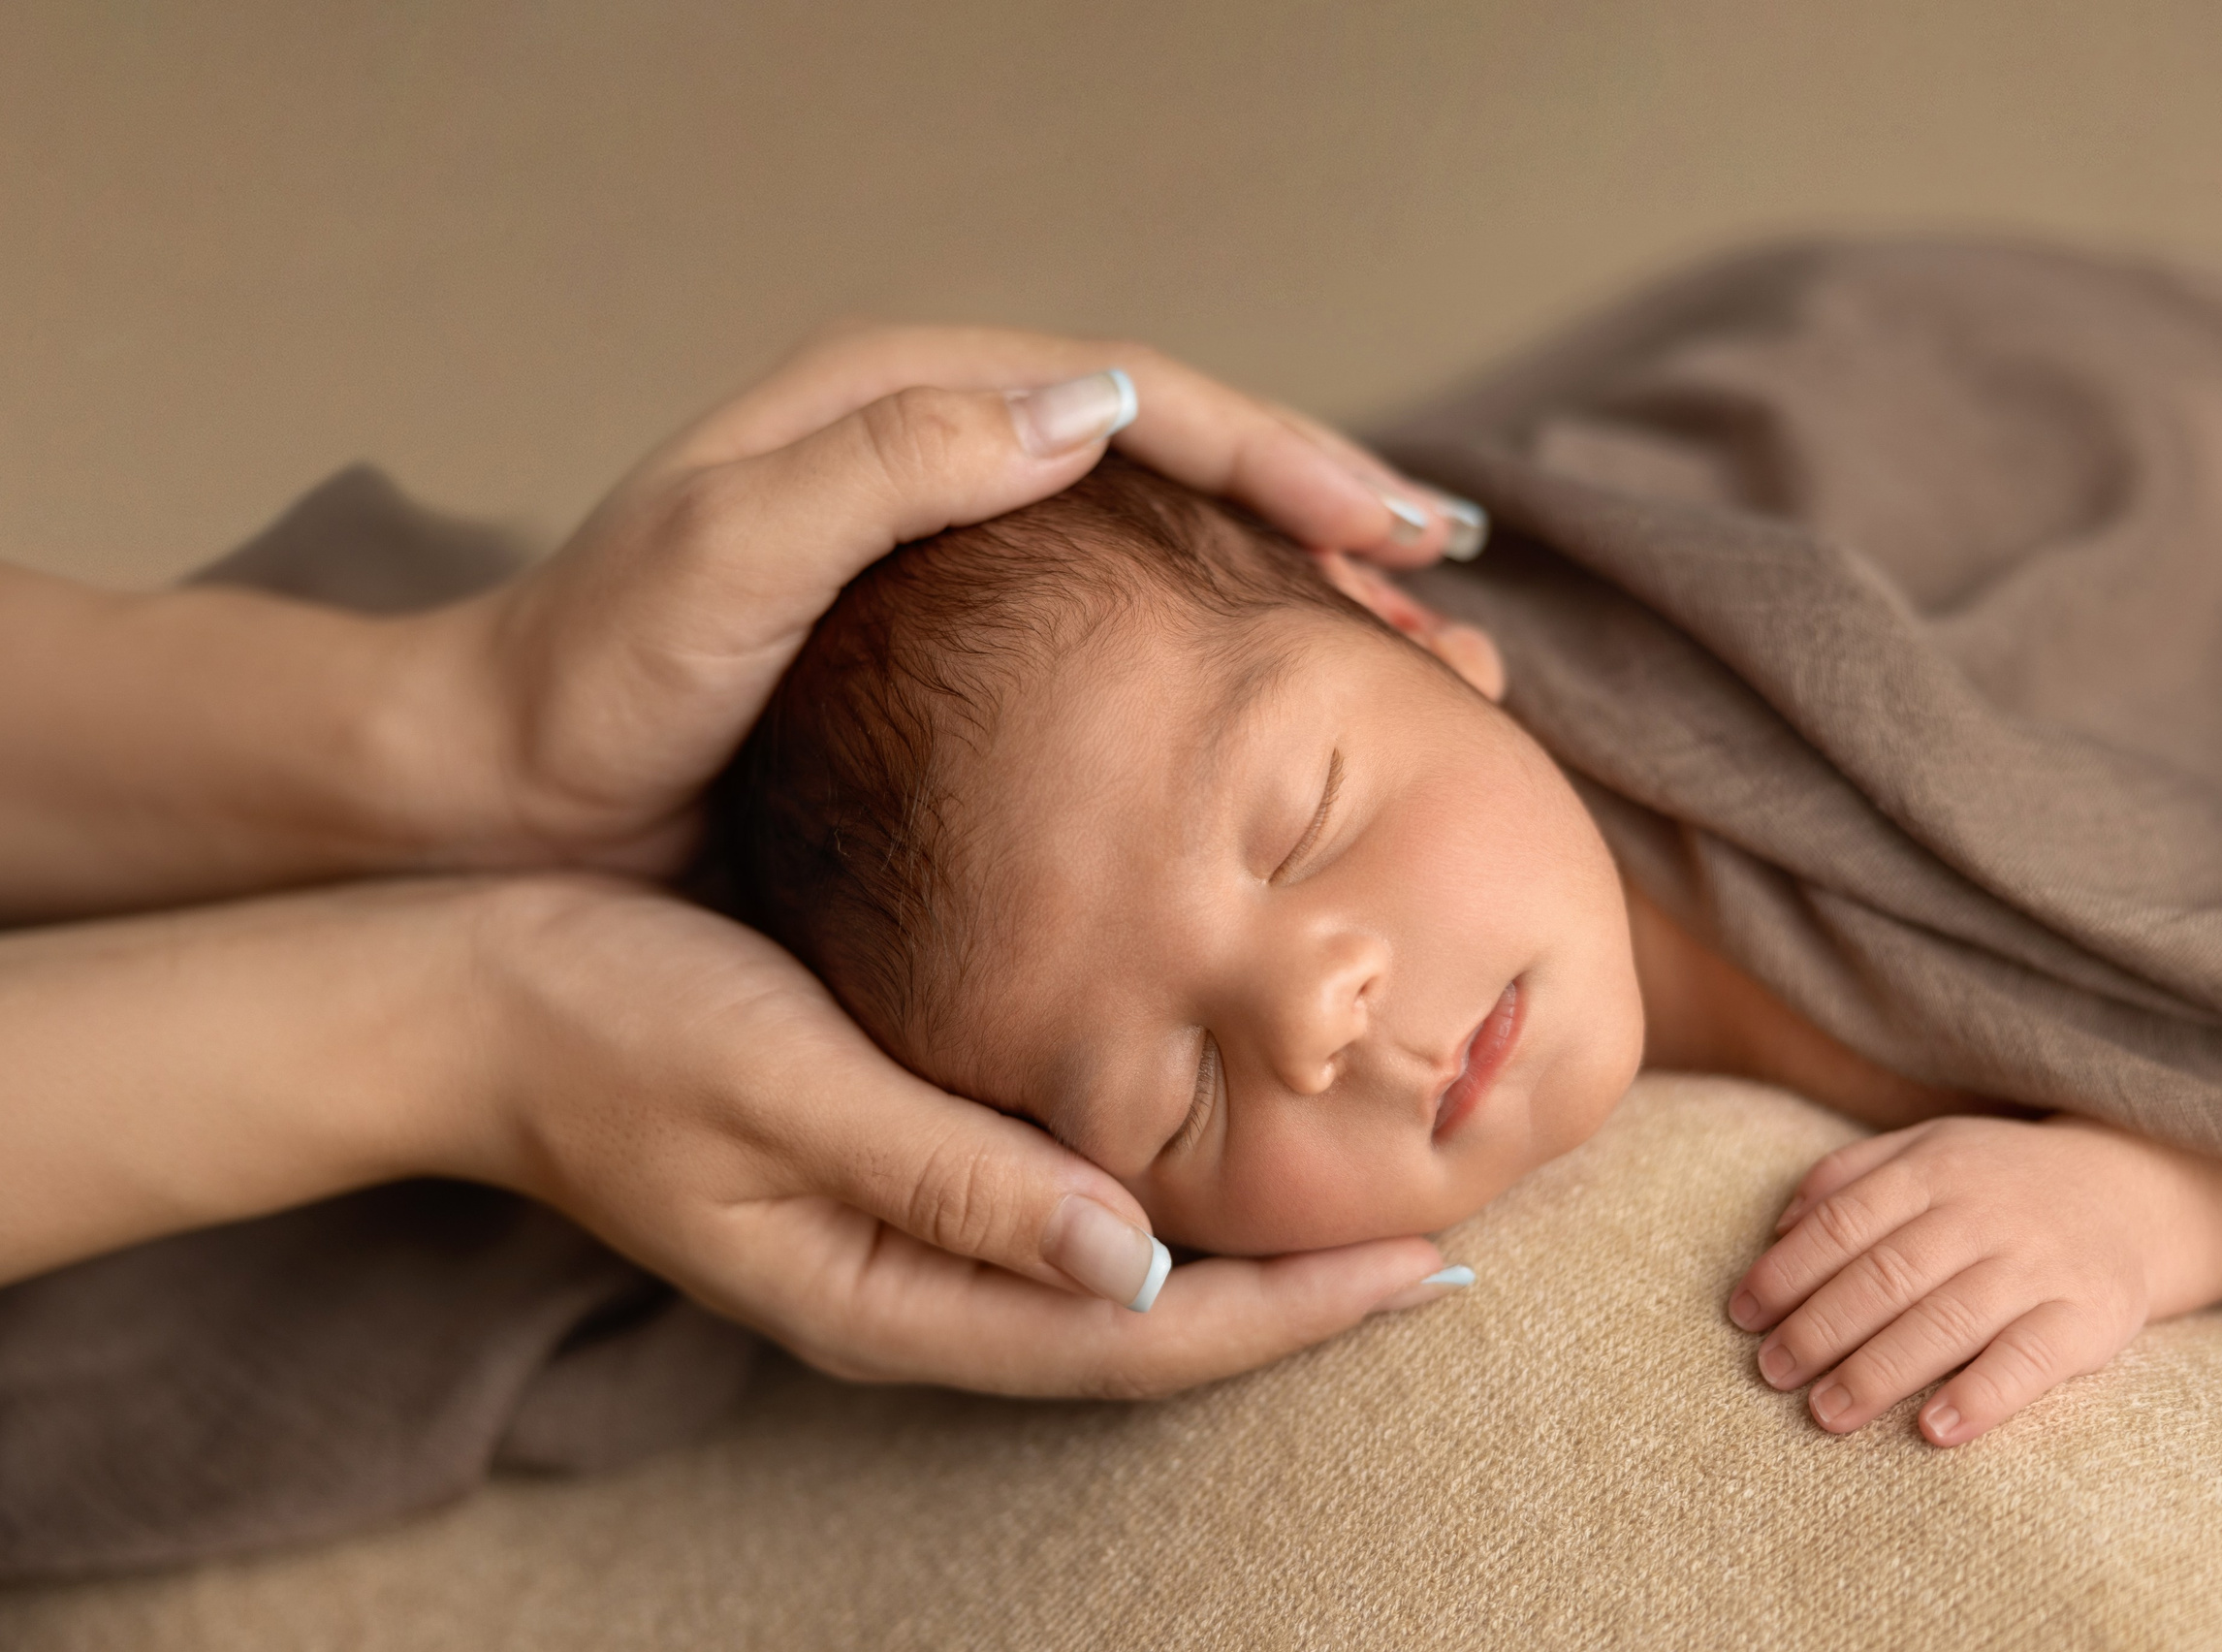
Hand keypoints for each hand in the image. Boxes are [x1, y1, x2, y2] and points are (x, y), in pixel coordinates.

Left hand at [420, 323, 1485, 876]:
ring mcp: (953, 553)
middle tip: (1438, 584)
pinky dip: (1210, 671)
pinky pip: (1115, 635)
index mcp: (899, 398)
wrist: (498, 791)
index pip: (1137, 397)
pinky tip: (1279, 728)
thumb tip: (1090, 406)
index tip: (1392, 524)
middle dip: (1317, 515)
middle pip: (1176, 460)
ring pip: (1162, 550)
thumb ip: (892, 465)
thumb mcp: (724, 555)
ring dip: (1286, 597)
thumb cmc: (590, 674)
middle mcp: (941, 455)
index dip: (1279, 451)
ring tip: (1409, 653)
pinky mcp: (950, 650)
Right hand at [464, 875, 1457, 1396]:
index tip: (1428, 1263)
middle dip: (1298, 1294)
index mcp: (883, 1294)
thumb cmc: (608, 1026)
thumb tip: (1132, 1256)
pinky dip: (1160, 1184)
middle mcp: (905, 1285)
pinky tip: (1214, 1131)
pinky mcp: (888, 1163)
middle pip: (1145, 1325)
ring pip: (1112, 1270)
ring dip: (1244, 1243)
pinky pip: (1056, 1205)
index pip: (1132, 1337)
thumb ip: (952, 1175)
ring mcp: (896, 1234)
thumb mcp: (781, 1086)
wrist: (463, 994)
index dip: (1289, 1310)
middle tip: (1446, 1230)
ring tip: (1368, 1188)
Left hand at [1725, 1116, 2221, 1446]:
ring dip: (1880, 1370)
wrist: (2131, 1189)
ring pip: (1947, 1319)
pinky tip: (1933, 1430)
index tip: (1742, 1316)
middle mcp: (1984, 1213)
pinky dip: (1981, 1395)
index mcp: (1933, 1169)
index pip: (1844, 1223)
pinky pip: (2031, 1360)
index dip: (1787, 1271)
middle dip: (1821, 1328)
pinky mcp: (2092, 1314)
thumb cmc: (1997, 1183)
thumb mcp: (1926, 1150)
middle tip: (1772, 1372)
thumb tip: (1776, 1229)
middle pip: (1887, 1274)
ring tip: (1826, 1414)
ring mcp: (2039, 1264)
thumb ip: (1850, 1178)